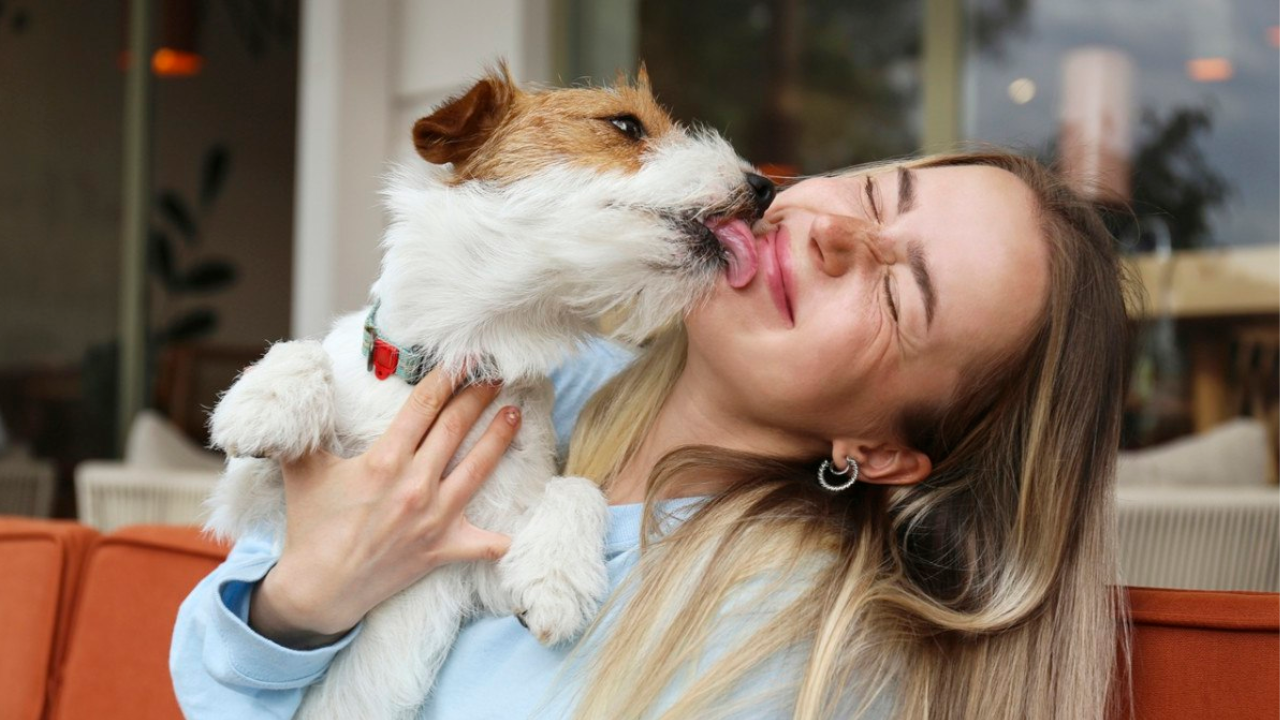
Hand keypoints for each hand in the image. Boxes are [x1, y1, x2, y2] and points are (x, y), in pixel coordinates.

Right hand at [248, 368, 519, 648]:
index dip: (446, 378)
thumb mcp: (302, 470)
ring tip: (515, 414)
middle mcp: (414, 486)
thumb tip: (301, 390)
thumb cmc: (311, 525)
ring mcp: (432, 519)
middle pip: (455, 429)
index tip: (465, 358)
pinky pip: (483, 545)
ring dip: (499, 439)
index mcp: (383, 462)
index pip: (424, 407)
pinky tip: (519, 526)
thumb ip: (305, 429)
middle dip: (478, 397)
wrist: (318, 589)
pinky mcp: (442, 549)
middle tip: (497, 374)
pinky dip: (502, 538)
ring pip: (477, 471)